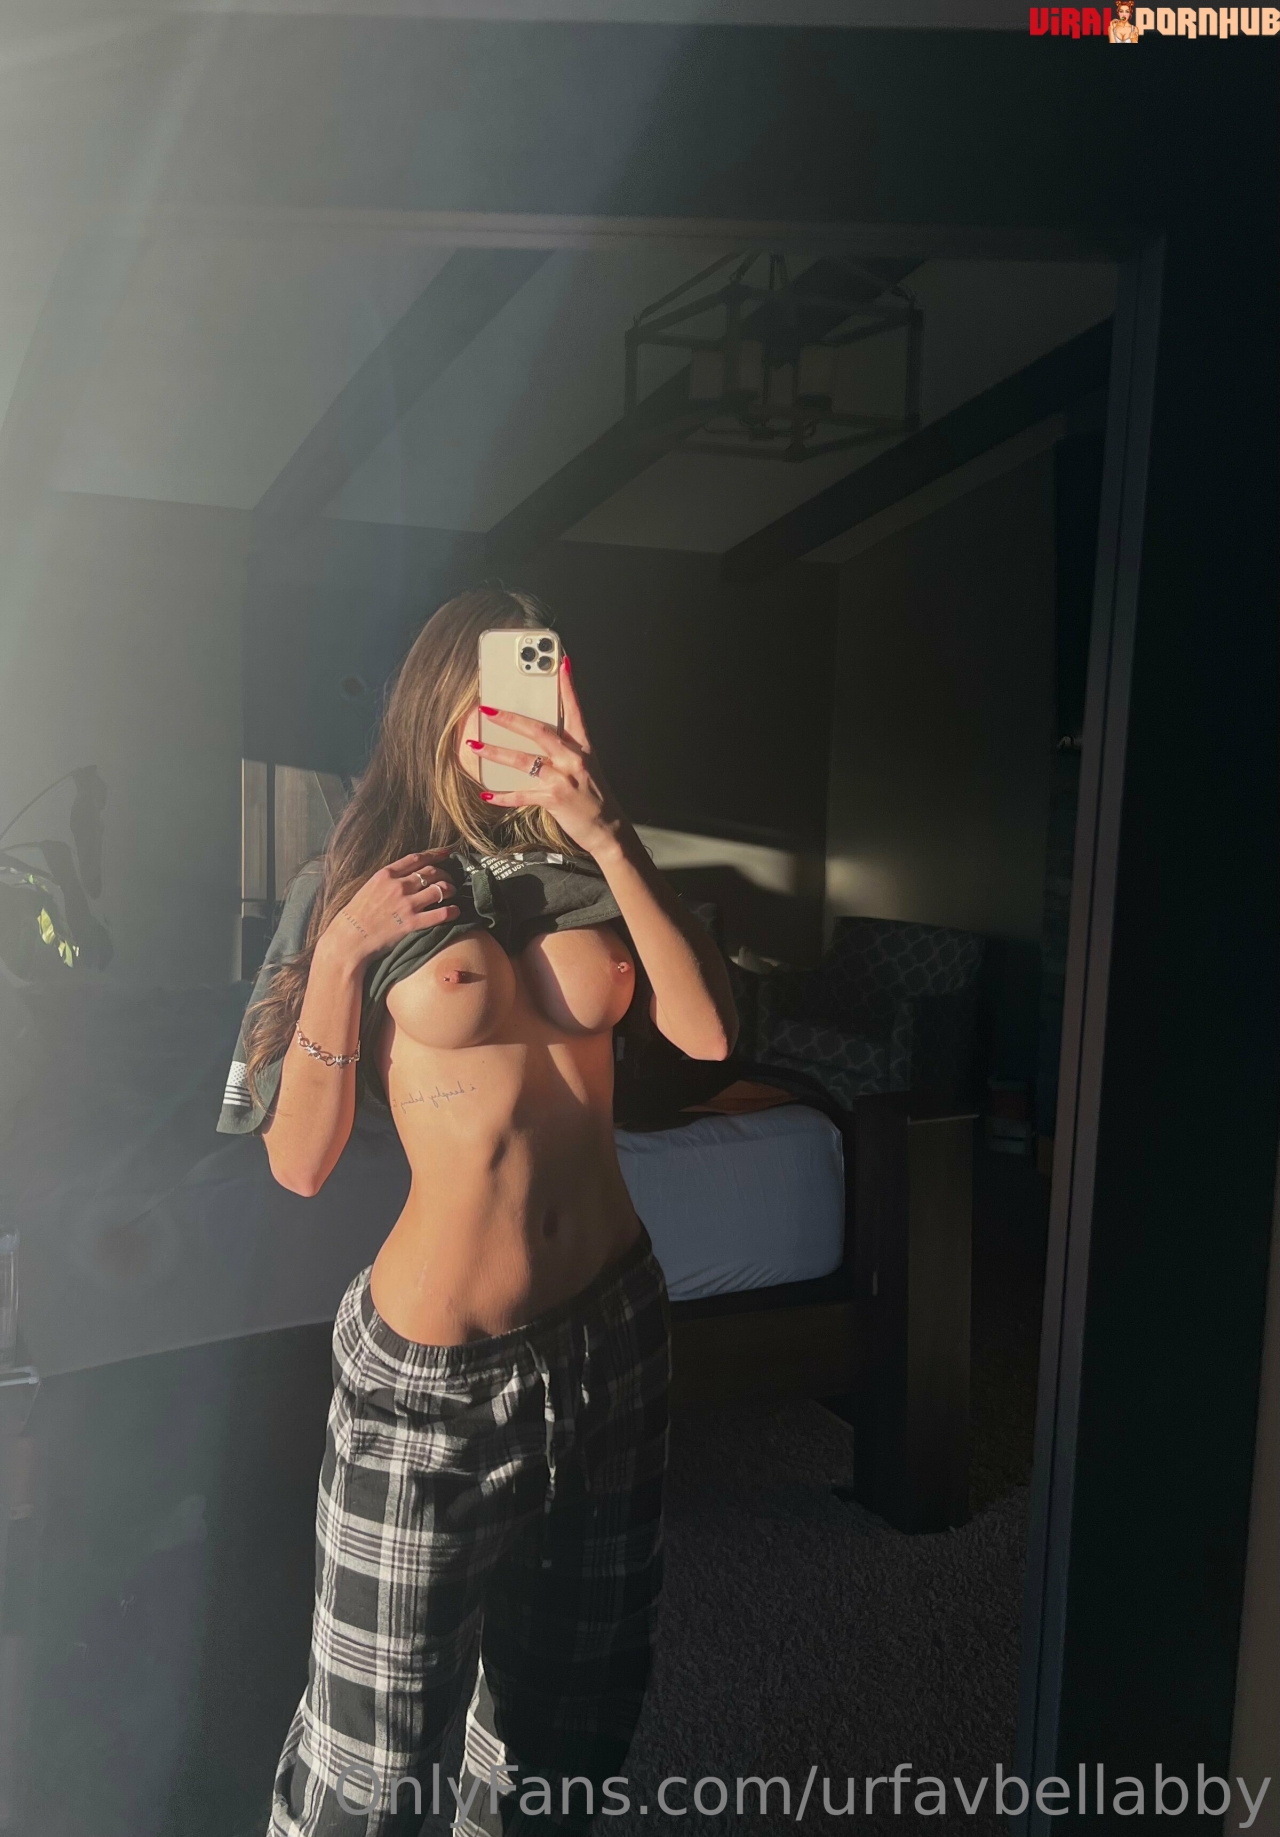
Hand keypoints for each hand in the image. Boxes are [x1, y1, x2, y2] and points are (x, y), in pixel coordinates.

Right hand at [317, 848, 459, 967]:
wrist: (349, 938)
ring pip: (440, 889)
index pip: (416, 858)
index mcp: (385, 874)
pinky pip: (440, 914)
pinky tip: (456, 911)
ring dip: (450, 889)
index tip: (446, 853)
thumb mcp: (368, 888)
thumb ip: (387, 880)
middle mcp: (398, 886)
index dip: (435, 854)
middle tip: (449, 878)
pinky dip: (452, 911)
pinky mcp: (412, 923)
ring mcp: (406, 904)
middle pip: (431, 872)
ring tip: (452, 892)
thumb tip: (405, 876)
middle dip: (445, 873)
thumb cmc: (355, 915)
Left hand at [468, 657, 624, 858]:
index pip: (575, 711)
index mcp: (583, 748)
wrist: (609, 830)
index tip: (561, 663)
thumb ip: (567, 751)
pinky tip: (487, 795)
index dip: (568, 687)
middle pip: (539, 732)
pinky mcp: (554, 800)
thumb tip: (541, 739)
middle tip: (488, 710)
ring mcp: (563, 779)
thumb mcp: (587, 768)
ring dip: (495, 753)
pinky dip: (503, 796)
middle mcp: (573, 759)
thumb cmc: (595, 797)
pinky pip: (522, 795)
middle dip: (511, 719)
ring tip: (474, 746)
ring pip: (524, 761)